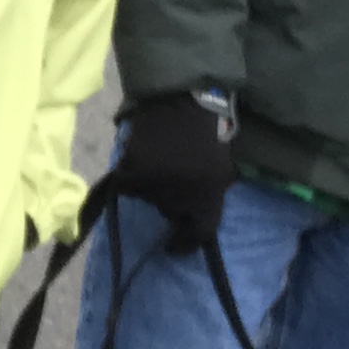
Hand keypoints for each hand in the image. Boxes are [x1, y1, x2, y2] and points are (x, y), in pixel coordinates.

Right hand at [120, 92, 238, 250]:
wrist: (182, 101)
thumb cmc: (208, 134)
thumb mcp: (221, 170)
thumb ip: (209, 197)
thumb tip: (191, 219)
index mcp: (208, 200)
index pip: (197, 235)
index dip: (184, 245)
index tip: (173, 247)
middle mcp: (181, 201)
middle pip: (169, 212)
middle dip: (172, 202)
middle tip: (174, 180)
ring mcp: (154, 188)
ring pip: (147, 197)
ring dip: (152, 185)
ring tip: (162, 161)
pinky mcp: (131, 174)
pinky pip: (128, 185)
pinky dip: (131, 174)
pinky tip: (142, 156)